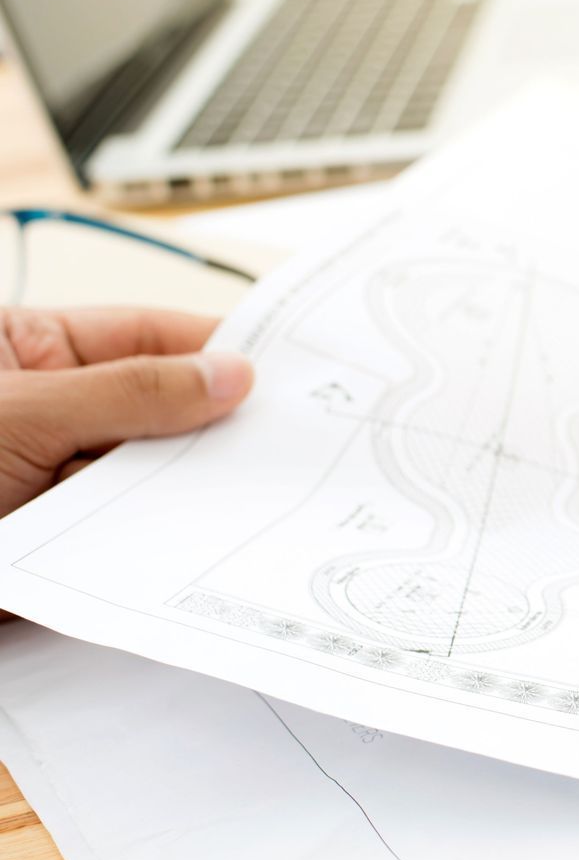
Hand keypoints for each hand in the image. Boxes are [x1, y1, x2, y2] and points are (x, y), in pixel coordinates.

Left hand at [0, 308, 252, 516]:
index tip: (272, 367)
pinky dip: (149, 521)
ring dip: (169, 478)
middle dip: (199, 421)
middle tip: (260, 433)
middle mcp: (50, 402)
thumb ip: (126, 392)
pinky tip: (173, 523)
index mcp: (32, 348)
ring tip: (208, 487)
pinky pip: (125, 515)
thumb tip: (225, 376)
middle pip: (156, 402)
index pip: (142, 336)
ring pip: (145, 464)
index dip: (210, 347)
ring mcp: (52, 465)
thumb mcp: (24, 411)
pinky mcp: (60, 522)